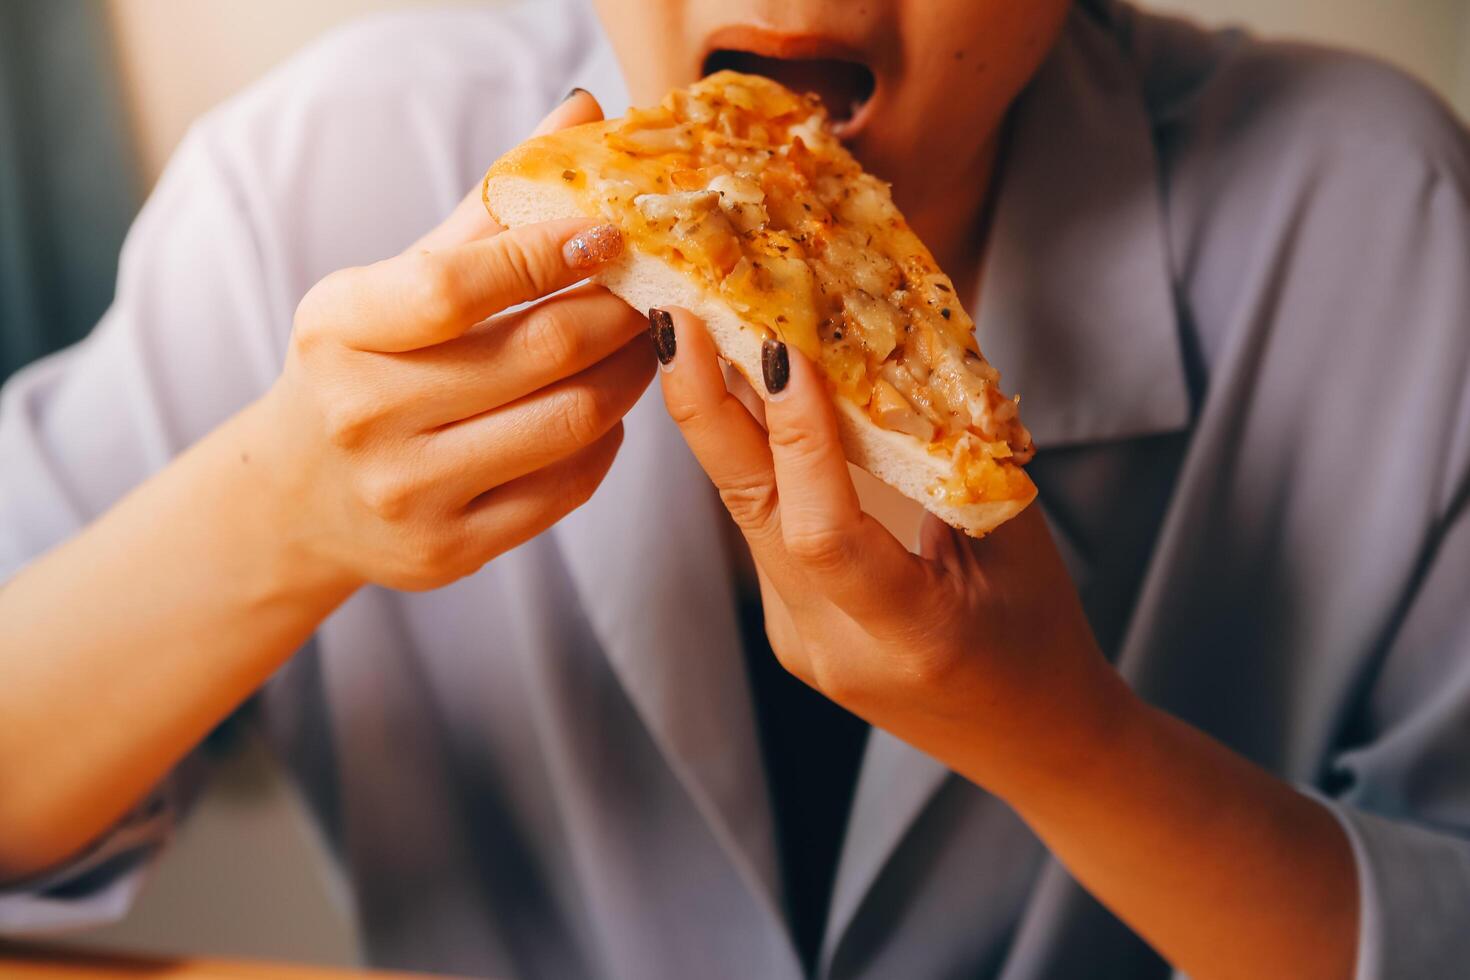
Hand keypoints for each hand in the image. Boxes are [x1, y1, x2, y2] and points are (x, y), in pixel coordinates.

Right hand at [258, 92, 654, 591]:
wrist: (299, 496)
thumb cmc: (363, 367)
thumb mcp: (394, 285)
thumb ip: (488, 209)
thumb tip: (581, 112)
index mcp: (339, 328)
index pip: (457, 284)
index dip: (547, 253)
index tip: (609, 231)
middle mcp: (363, 415)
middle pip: (539, 353)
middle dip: (615, 312)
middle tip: (649, 287)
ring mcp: (405, 492)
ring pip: (568, 422)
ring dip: (628, 376)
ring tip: (640, 344)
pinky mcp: (447, 551)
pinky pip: (565, 488)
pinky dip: (605, 441)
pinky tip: (605, 409)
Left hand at [654, 308, 1132, 787]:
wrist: (1031, 740)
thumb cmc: (1043, 638)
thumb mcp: (1021, 543)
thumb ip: (960, 456)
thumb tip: (908, 342)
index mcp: (908, 637)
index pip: (823, 534)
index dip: (798, 439)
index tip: (780, 349)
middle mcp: (831, 645)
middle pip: (751, 513)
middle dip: (704, 409)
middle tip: (674, 318)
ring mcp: (797, 640)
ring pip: (748, 511)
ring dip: (723, 420)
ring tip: (701, 328)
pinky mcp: (787, 625)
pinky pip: (764, 525)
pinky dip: (761, 455)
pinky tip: (750, 393)